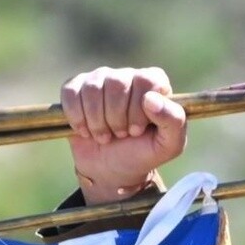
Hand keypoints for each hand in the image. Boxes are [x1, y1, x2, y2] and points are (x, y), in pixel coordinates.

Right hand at [60, 66, 186, 203]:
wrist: (110, 169)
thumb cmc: (142, 153)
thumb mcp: (169, 145)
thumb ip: (174, 120)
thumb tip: (151, 99)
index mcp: (154, 82)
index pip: (146, 81)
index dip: (138, 110)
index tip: (136, 131)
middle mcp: (127, 75)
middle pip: (117, 84)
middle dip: (116, 119)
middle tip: (120, 135)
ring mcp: (100, 78)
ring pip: (92, 89)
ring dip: (97, 122)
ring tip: (105, 135)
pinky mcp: (76, 87)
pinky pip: (71, 94)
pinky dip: (77, 118)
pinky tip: (86, 130)